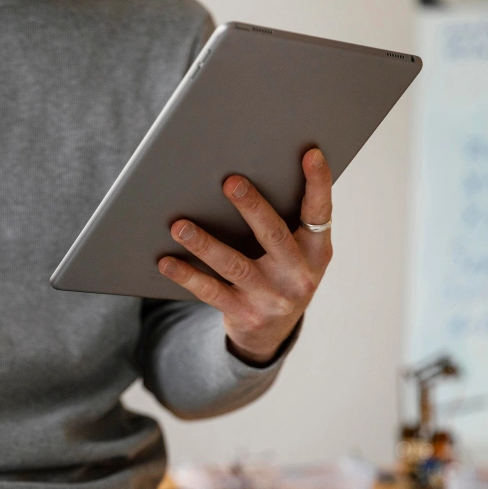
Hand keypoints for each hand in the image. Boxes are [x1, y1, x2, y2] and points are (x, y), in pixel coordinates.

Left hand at [158, 148, 332, 363]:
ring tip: (179, 225)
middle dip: (251, 207)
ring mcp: (271, 297)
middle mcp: (298, 275)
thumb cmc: (279, 276)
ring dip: (205, 244)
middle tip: (229, 181)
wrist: (271, 334)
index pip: (320, 212)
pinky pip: (211, 291)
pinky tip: (167, 261)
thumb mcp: (296, 254)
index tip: (310, 154)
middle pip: (274, 235)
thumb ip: (285, 222)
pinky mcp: (244, 314)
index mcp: (316, 252)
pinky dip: (187, 275)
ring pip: (235, 266)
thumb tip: (243, 179)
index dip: (318, 183)